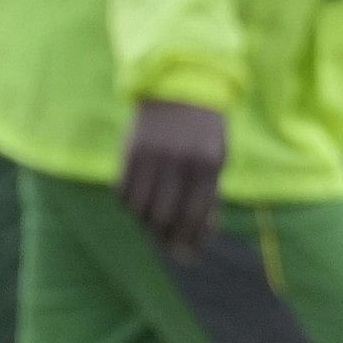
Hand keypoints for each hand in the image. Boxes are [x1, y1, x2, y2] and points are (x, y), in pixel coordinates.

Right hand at [119, 99, 228, 258]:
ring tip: (153, 228)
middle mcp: (179, 161)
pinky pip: (123, 192)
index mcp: (207, 164)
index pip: (195, 213)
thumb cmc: (204, 129)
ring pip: (141, 207)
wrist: (180, 87)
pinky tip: (137, 208)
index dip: (191, 238)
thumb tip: (206, 233)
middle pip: (166, 216)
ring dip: (146, 225)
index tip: (188, 254)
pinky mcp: (130, 152)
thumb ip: (211, 193)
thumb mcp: (218, 156)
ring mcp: (152, 156)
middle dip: (167, 238)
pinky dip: (129, 206)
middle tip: (169, 249)